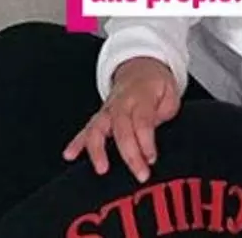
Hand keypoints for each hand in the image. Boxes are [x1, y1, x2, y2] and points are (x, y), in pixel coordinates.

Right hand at [62, 57, 180, 182]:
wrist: (140, 68)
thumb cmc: (156, 84)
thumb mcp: (171, 93)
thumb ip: (166, 111)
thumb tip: (159, 130)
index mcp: (141, 96)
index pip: (142, 121)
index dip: (146, 142)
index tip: (151, 159)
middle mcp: (121, 103)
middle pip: (121, 129)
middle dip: (129, 154)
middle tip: (140, 173)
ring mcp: (107, 110)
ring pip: (97, 128)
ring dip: (97, 149)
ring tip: (102, 168)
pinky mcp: (99, 116)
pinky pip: (86, 130)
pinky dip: (76, 143)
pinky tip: (70, 155)